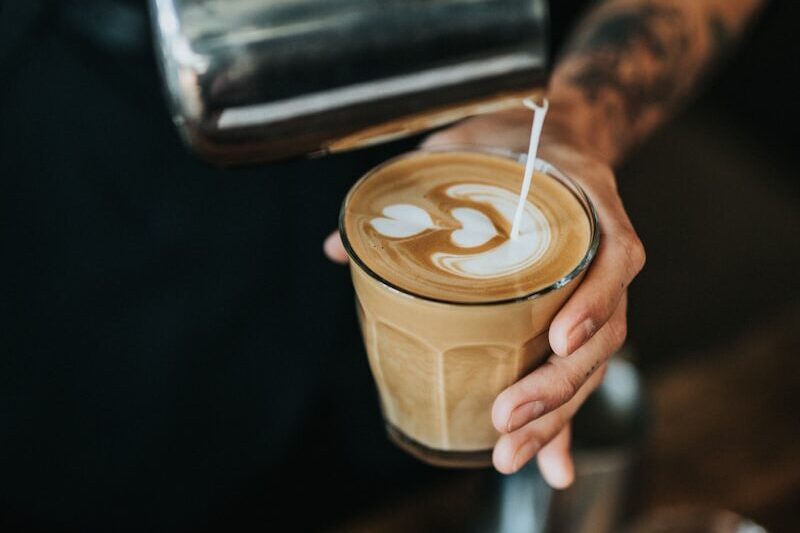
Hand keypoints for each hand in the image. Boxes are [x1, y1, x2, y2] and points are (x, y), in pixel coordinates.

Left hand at [324, 109, 644, 487]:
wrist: (554, 140)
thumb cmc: (511, 145)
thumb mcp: (464, 151)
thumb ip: (411, 189)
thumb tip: (336, 246)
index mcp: (588, 206)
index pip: (612, 257)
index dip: (593, 301)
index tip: (559, 339)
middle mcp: (603, 254)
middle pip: (602, 331)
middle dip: (556, 385)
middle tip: (505, 418)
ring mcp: (596, 290)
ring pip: (592, 362)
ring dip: (557, 415)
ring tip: (510, 452)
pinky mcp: (579, 316)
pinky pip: (578, 370)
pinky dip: (565, 421)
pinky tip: (550, 466)